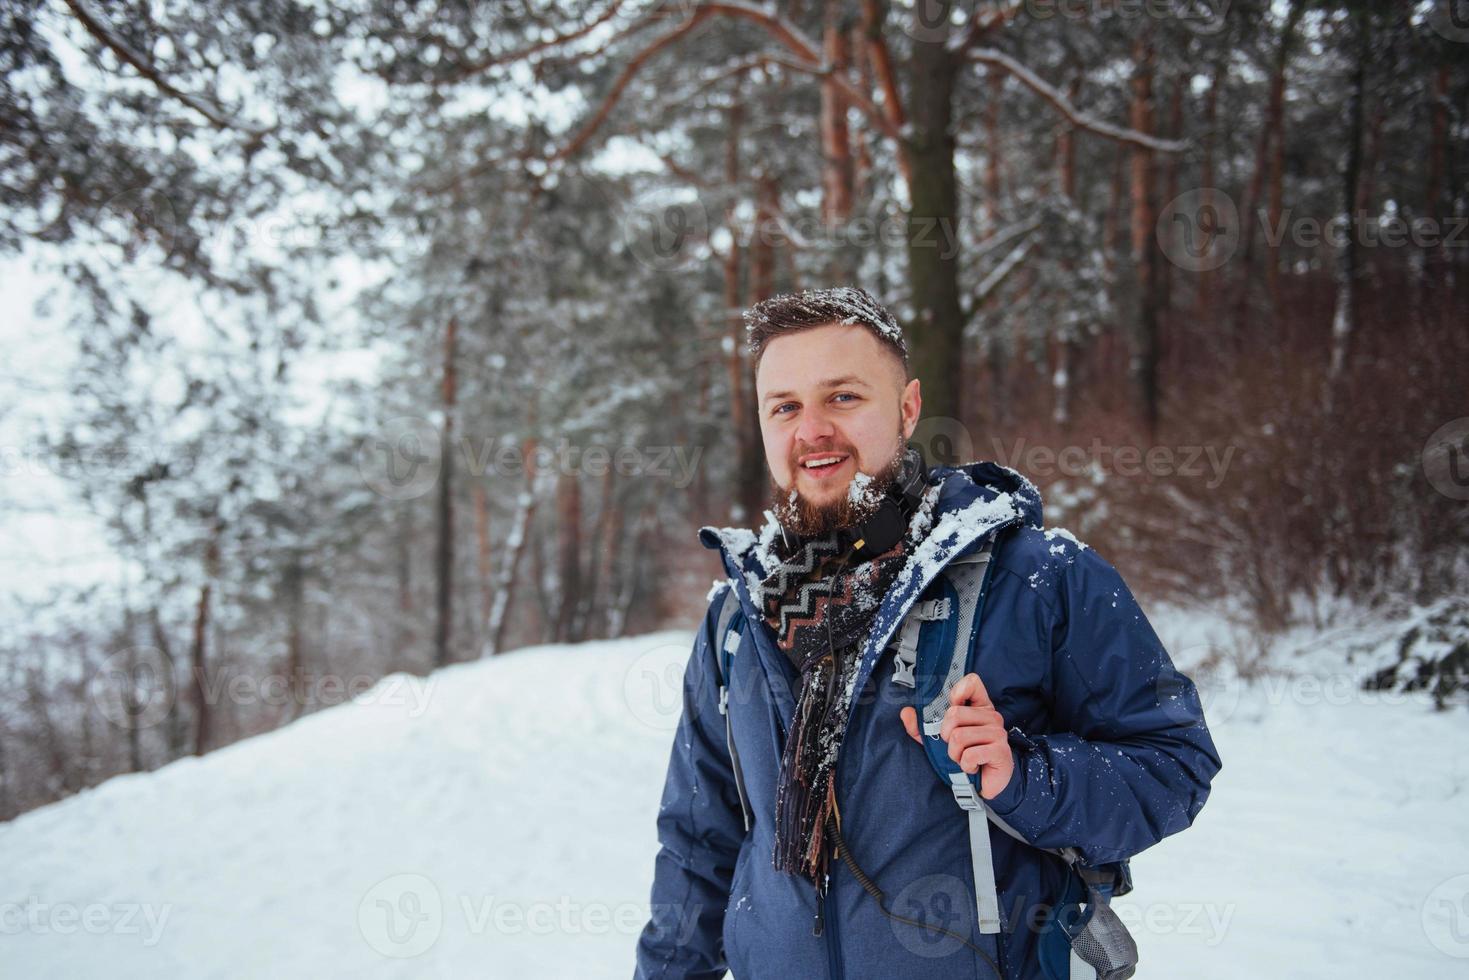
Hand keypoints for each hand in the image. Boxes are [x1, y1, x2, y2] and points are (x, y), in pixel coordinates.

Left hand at [899, 672, 1014, 799]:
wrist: (982, 784)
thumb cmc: (964, 756)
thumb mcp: (938, 740)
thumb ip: (921, 727)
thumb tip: (906, 712)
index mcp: (979, 708)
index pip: (972, 682)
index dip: (956, 692)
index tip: (951, 707)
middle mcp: (991, 717)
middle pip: (954, 713)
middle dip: (946, 735)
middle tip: (955, 746)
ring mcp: (998, 733)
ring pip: (958, 736)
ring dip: (955, 754)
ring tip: (964, 758)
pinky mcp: (1000, 752)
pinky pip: (969, 755)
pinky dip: (965, 765)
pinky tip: (973, 767)